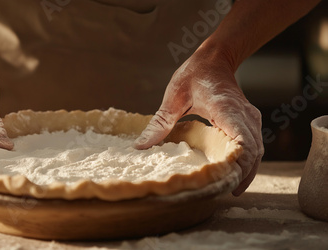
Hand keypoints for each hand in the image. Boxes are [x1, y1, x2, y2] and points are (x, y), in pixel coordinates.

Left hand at [134, 49, 263, 195]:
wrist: (215, 59)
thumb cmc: (195, 74)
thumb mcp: (173, 97)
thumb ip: (160, 123)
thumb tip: (140, 146)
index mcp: (227, 110)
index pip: (243, 143)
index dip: (238, 166)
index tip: (225, 182)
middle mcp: (244, 117)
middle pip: (252, 153)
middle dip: (240, 175)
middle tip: (222, 192)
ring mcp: (249, 120)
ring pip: (255, 152)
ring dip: (244, 170)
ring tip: (226, 188)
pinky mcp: (248, 123)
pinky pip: (251, 146)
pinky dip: (243, 161)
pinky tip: (230, 173)